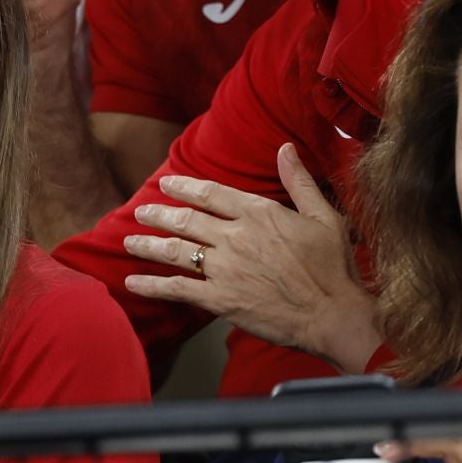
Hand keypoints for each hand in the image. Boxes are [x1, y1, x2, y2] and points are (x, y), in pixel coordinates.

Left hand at [121, 144, 382, 370]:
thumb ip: (299, 182)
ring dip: (147, 245)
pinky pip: (177, 288)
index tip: (166, 184)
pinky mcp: (219, 298)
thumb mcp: (324, 216)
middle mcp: (235, 237)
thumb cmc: (333, 266)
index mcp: (259, 214)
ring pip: (174, 252)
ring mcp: (224, 268)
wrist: (332, 314)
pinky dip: (151, 285)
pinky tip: (132, 282)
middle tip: (140, 211)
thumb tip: (285, 148)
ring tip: (128, 242)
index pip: (211, 194)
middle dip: (158, 215)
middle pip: (186, 221)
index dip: (184, 188)